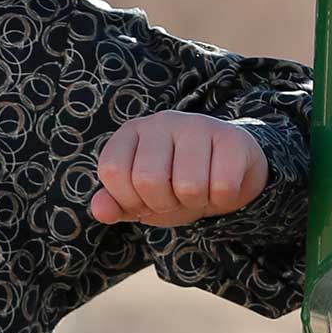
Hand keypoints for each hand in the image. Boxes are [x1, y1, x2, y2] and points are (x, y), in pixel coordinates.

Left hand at [90, 110, 268, 225]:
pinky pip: (222, 186)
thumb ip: (116, 204)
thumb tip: (100, 210)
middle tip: (175, 198)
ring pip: (188, 186)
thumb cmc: (175, 185)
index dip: (128, 199)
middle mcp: (161, 121)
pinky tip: (221, 186)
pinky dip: (222, 199)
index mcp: (131, 132)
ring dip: (195, 202)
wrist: (227, 173)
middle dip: (163, 204)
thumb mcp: (140, 198)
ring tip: (199, 191)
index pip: (112, 170)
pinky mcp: (231, 137)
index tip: (144, 200)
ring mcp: (197, 124)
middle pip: (149, 180)